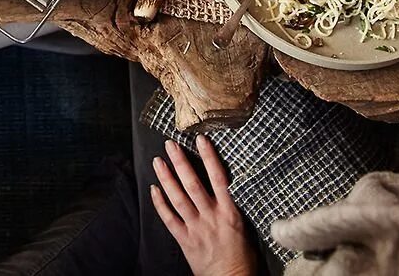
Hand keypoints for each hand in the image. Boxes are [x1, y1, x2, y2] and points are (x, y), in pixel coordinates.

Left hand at [152, 136, 254, 275]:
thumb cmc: (243, 257)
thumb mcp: (245, 227)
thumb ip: (233, 207)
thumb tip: (227, 185)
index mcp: (230, 213)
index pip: (219, 179)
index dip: (209, 158)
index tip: (201, 140)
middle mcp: (211, 217)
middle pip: (193, 184)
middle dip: (180, 163)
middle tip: (170, 145)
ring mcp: (196, 228)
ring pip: (178, 198)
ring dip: (166, 178)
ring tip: (158, 161)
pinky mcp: (185, 240)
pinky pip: (169, 219)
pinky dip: (160, 203)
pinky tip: (153, 189)